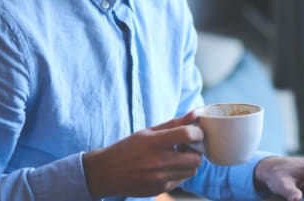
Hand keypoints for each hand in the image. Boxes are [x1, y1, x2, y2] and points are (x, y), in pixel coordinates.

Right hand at [82, 112, 203, 197]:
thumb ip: (175, 123)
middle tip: (185, 146)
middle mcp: (158, 162)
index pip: (188, 135)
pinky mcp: (160, 189)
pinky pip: (181, 180)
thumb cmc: (128, 148)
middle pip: (196, 158)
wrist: (105, 173)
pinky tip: (167, 167)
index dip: (198, 133)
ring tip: (176, 156)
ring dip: (188, 163)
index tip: (195, 133)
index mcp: (154, 142)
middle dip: (195, 151)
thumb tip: (196, 114)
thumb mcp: (148, 131)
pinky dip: (179, 173)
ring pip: (192, 171)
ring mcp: (159, 178)